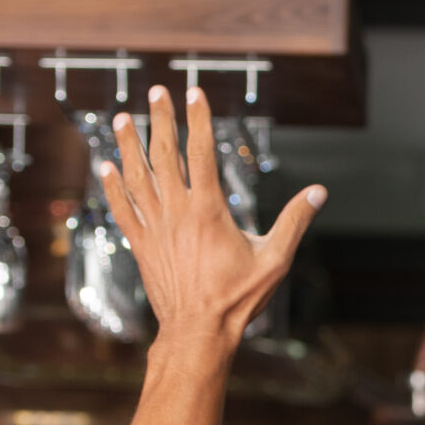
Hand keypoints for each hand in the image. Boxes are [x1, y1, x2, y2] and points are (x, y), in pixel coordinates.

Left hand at [99, 85, 324, 351]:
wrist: (198, 331)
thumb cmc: (238, 298)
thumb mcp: (275, 259)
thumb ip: (295, 221)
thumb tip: (319, 192)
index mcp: (209, 210)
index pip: (200, 152)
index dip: (197, 119)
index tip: (193, 93)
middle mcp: (177, 213)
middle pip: (165, 155)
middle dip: (161, 120)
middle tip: (157, 93)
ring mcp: (155, 228)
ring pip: (137, 177)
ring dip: (129, 144)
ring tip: (123, 118)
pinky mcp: (142, 245)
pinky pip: (122, 209)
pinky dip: (112, 186)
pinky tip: (105, 166)